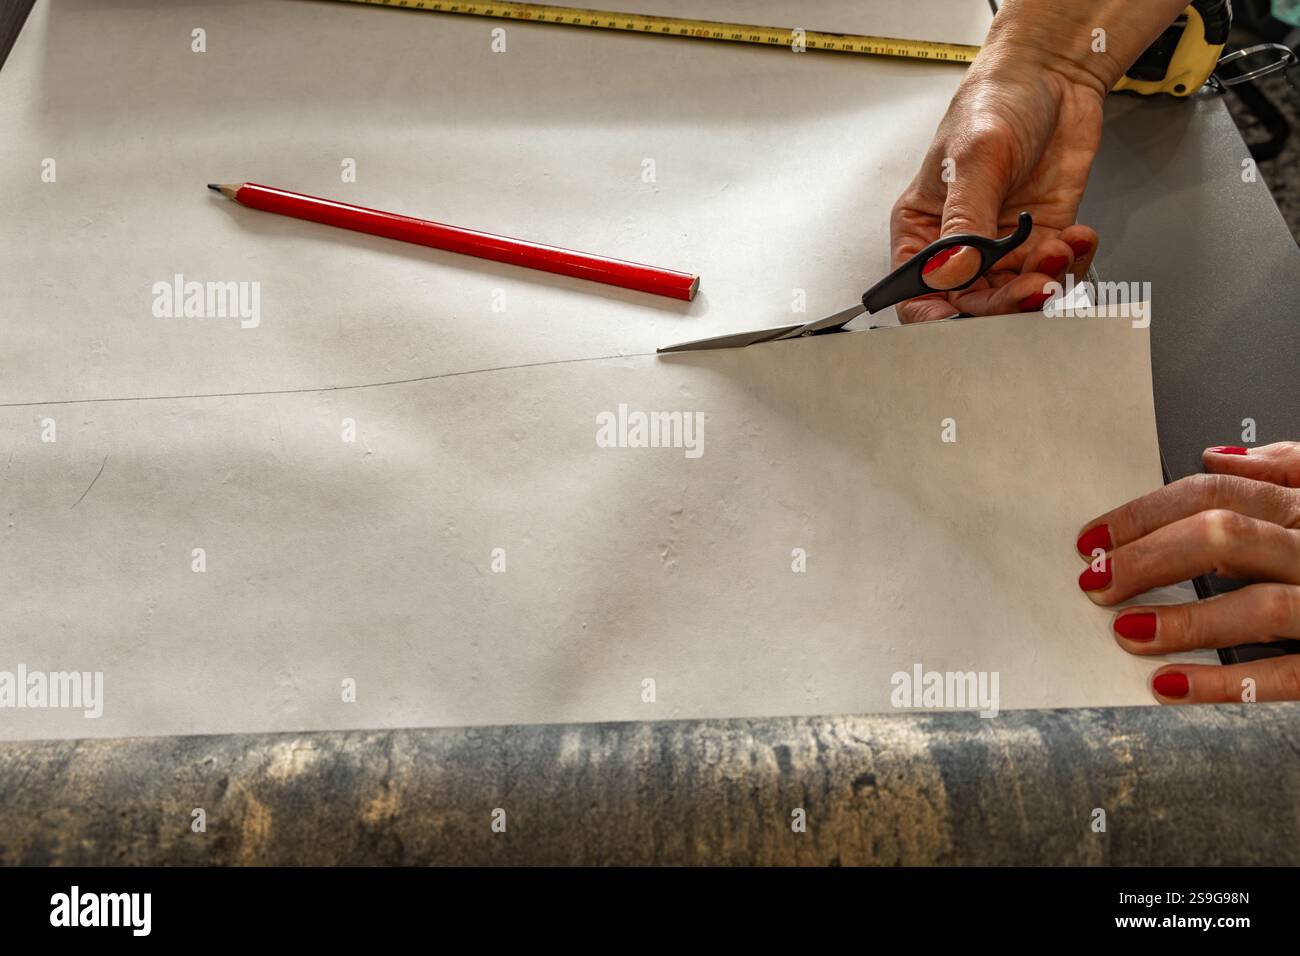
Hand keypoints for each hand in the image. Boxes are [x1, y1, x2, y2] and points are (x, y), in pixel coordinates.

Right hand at [890, 60, 1102, 322]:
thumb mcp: (974, 158)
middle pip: (973, 304)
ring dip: (1045, 282)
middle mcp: (959, 245)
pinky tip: (1076, 237)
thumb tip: (952, 270)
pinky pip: (1056, 272)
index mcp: (922, 231)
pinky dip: (1072, 263)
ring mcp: (1002, 245)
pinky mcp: (1041, 238)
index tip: (965, 319)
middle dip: (1007, 302)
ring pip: (1018, 295)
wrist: (1053, 76)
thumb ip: (965, 221)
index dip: (937, 318)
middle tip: (1034, 285)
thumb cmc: (994, 102)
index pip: (918, 294)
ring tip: (1058, 250)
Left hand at [1075, 443, 1299, 703]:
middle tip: (1094, 582)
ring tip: (1127, 632)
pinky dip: (1227, 682)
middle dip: (1148, 559)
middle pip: (1226, 537)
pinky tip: (1169, 685)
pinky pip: (1293, 675)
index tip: (1092, 538)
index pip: (1217, 493)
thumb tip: (1216, 458)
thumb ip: (1288, 470)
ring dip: (1183, 620)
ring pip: (1260, 606)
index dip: (1145, 513)